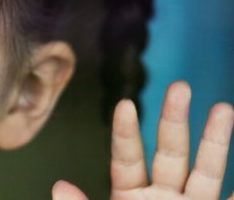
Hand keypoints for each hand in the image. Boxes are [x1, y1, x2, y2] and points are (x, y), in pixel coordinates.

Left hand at [52, 81, 233, 199]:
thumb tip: (58, 187)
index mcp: (130, 198)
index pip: (127, 158)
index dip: (125, 133)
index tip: (124, 105)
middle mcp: (163, 198)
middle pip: (169, 152)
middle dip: (174, 120)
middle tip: (179, 85)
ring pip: (205, 170)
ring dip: (216, 140)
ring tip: (223, 107)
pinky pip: (230, 199)